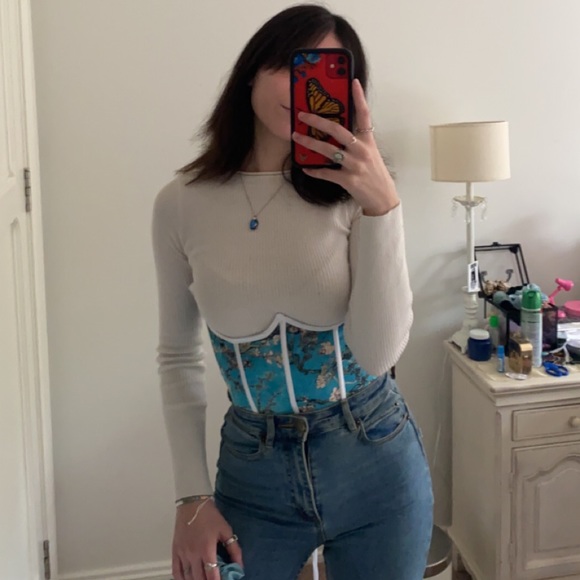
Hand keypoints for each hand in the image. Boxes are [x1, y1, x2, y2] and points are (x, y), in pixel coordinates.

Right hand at [172, 499, 242, 579]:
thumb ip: (234, 548)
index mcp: (207, 549)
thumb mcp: (225, 530)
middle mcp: (193, 554)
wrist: (192, 503)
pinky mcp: (175, 551)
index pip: (211, 575)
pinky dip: (181, 579)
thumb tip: (240, 565)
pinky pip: (176, 571)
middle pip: (199, 578)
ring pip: (187, 577)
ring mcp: (182, 553)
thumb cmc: (210, 516)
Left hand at [291, 78, 399, 215]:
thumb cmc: (374, 175)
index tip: (353, 82)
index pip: (365, 115)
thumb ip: (358, 142)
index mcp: (368, 141)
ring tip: (297, 137)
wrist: (383, 197)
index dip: (359, 98)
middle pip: (338, 130)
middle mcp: (362, 150)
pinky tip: (306, 167)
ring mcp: (355, 165)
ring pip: (328, 150)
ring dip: (310, 143)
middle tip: (303, 115)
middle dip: (318, 121)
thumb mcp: (371, 154)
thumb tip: (338, 133)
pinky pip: (327, 173)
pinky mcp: (348, 180)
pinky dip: (315, 170)